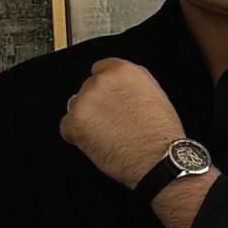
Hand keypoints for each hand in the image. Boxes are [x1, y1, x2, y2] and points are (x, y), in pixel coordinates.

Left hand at [59, 58, 183, 188]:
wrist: (157, 158)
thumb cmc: (160, 132)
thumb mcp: (154, 93)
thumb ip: (132, 83)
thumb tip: (118, 85)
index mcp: (123, 70)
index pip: (100, 69)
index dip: (106, 89)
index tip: (110, 101)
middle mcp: (102, 80)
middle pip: (88, 89)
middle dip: (97, 105)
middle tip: (114, 123)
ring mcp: (86, 100)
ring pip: (77, 108)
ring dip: (87, 120)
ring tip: (109, 135)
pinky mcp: (75, 120)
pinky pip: (67, 127)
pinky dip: (78, 137)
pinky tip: (98, 143)